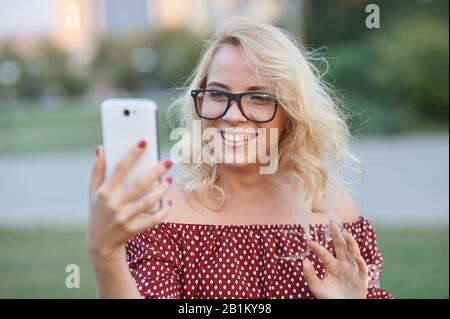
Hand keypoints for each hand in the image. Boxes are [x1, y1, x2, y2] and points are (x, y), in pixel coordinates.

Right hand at [87, 141, 172, 258]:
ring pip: (148, 201)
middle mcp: (114, 204)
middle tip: (168, 162)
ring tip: (170, 179)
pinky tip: (169, 202)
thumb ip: (97, 170)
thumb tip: (100, 148)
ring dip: (162, 190)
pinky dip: (163, 211)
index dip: (132, 154)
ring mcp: (124, 218)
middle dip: (155, 171)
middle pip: (139, 184)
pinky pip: (152, 219)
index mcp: (104, 191)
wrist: (99, 243)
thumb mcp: (92, 192)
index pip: (119, 168)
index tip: (144, 142)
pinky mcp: (133, 229)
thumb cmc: (98, 211)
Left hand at [303, 220, 368, 298]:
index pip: (324, 254)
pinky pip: (362, 268)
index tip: (308, 241)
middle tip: (331, 222)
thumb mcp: (316, 287)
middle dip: (337, 234)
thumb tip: (304, 260)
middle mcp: (343, 264)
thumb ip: (309, 275)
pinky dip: (360, 262)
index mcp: (332, 266)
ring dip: (350, 242)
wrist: (344, 307)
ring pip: (353, 252)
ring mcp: (353, 270)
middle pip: (340, 246)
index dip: (317, 248)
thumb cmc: (330, 297)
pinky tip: (356, 256)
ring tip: (345, 232)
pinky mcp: (362, 278)